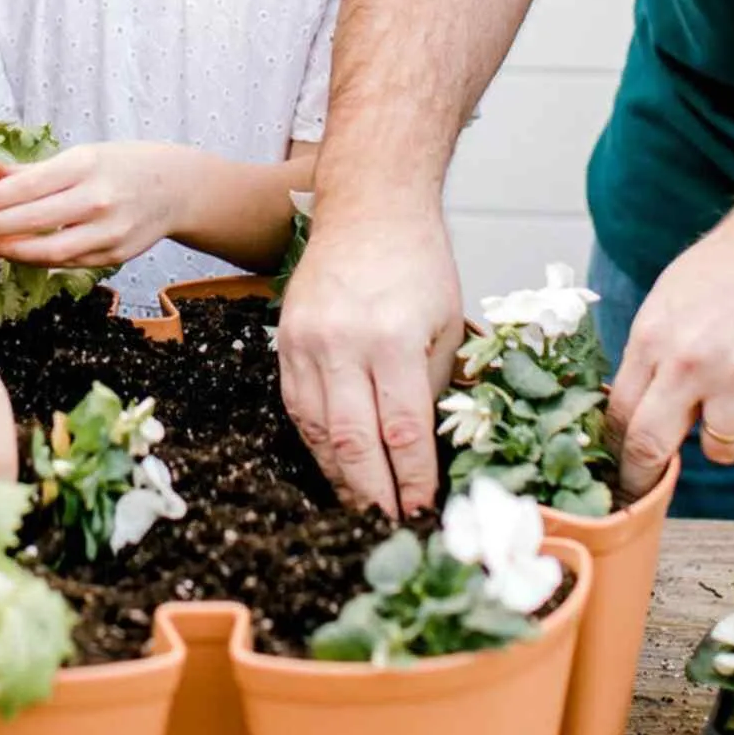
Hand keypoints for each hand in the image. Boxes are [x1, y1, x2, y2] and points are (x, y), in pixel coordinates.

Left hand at [0, 143, 179, 267]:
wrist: (175, 188)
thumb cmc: (122, 166)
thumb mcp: (83, 155)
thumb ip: (37, 170)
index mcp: (86, 166)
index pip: (31, 186)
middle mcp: (98, 199)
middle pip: (35, 220)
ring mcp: (108, 231)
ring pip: (50, 250)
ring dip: (11, 251)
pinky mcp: (114, 255)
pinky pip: (67, 262)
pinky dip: (37, 259)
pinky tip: (13, 254)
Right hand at [276, 214, 464, 514]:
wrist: (368, 208)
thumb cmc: (419, 261)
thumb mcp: (448, 323)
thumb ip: (434, 387)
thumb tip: (423, 448)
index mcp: (392, 339)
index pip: (402, 431)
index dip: (411, 479)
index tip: (422, 510)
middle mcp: (342, 344)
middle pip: (354, 441)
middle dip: (373, 493)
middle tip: (388, 526)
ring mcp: (306, 343)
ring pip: (318, 430)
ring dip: (339, 476)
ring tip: (361, 506)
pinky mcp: (285, 341)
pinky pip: (296, 406)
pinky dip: (315, 442)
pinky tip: (333, 463)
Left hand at [608, 203, 733, 498]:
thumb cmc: (728, 267)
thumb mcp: (666, 300)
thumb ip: (647, 354)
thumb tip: (629, 405)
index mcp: (653, 339)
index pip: (619, 414)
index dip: (614, 448)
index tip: (615, 466)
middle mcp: (692, 365)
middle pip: (651, 447)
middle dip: (644, 473)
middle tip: (644, 484)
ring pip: (722, 450)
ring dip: (726, 435)